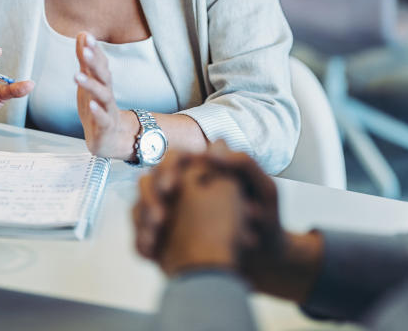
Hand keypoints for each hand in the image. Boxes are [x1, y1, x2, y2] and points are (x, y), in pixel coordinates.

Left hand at [74, 32, 134, 157]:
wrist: (112, 139)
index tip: (87, 35)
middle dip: (95, 62)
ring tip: (77, 75)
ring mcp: (107, 110)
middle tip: (86, 49)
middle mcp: (106, 93)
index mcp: (102, 82)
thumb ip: (86, 60)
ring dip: (91, 85)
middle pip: (103, 75)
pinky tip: (91, 104)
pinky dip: (97, 111)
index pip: (100, 63)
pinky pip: (102, 118)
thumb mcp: (89, 82)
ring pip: (102, 95)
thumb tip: (83, 34)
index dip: (94, 50)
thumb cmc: (97, 107)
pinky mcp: (106, 127)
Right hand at [134, 142, 311, 295]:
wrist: (264, 261)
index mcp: (204, 173)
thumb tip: (214, 145)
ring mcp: (171, 213)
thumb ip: (242, 163)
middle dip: (151, 198)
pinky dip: (142, 242)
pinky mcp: (165, 237)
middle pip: (151, 182)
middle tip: (161, 219)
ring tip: (154, 238)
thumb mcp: (263, 190)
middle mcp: (183, 190)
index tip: (172, 188)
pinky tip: (152, 252)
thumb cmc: (266, 221)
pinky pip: (142, 235)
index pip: (175, 159)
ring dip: (143, 220)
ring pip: (141, 208)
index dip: (168, 170)